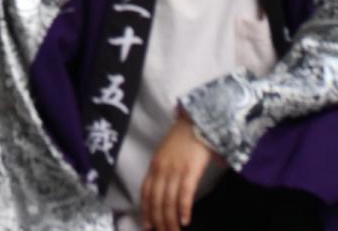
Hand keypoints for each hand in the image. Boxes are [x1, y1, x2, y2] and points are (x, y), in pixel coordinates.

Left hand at [140, 113, 218, 230]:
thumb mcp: (166, 155)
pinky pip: (184, 193)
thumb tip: (164, 192)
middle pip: (156, 200)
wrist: (197, 122)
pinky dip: (183, 209)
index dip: (146, 210)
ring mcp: (175, 170)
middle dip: (158, 220)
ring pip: (168, 200)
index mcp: (154, 166)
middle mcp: (161, 169)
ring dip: (170, 220)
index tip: (147, 225)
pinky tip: (185, 221)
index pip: (145, 192)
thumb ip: (163, 171)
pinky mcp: (191, 170)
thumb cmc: (183, 140)